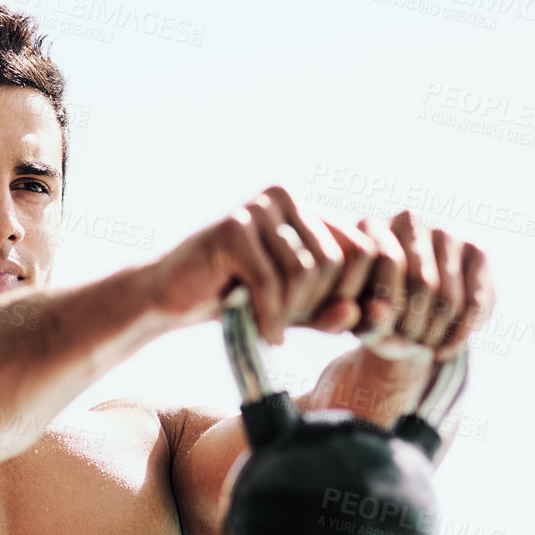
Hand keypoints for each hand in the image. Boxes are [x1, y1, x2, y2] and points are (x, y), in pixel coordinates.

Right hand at [147, 185, 376, 343]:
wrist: (173, 297)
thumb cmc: (241, 302)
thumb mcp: (297, 311)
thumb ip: (331, 312)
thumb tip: (358, 313)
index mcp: (308, 209)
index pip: (361, 248)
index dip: (355, 292)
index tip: (333, 322)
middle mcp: (286, 198)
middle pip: (333, 262)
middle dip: (318, 304)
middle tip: (292, 326)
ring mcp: (258, 208)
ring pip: (303, 271)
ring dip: (291, 312)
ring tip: (274, 329)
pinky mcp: (232, 228)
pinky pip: (269, 282)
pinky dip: (270, 317)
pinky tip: (266, 336)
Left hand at [351, 210, 495, 362]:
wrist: (413, 316)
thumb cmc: (380, 315)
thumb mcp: (365, 324)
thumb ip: (366, 321)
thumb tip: (379, 311)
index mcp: (371, 226)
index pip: (389, 263)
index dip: (389, 309)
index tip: (383, 333)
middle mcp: (410, 219)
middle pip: (423, 282)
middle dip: (415, 325)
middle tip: (408, 342)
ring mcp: (447, 231)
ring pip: (450, 297)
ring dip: (437, 333)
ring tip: (423, 344)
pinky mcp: (477, 250)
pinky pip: (474, 303)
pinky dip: (461, 334)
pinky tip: (446, 347)